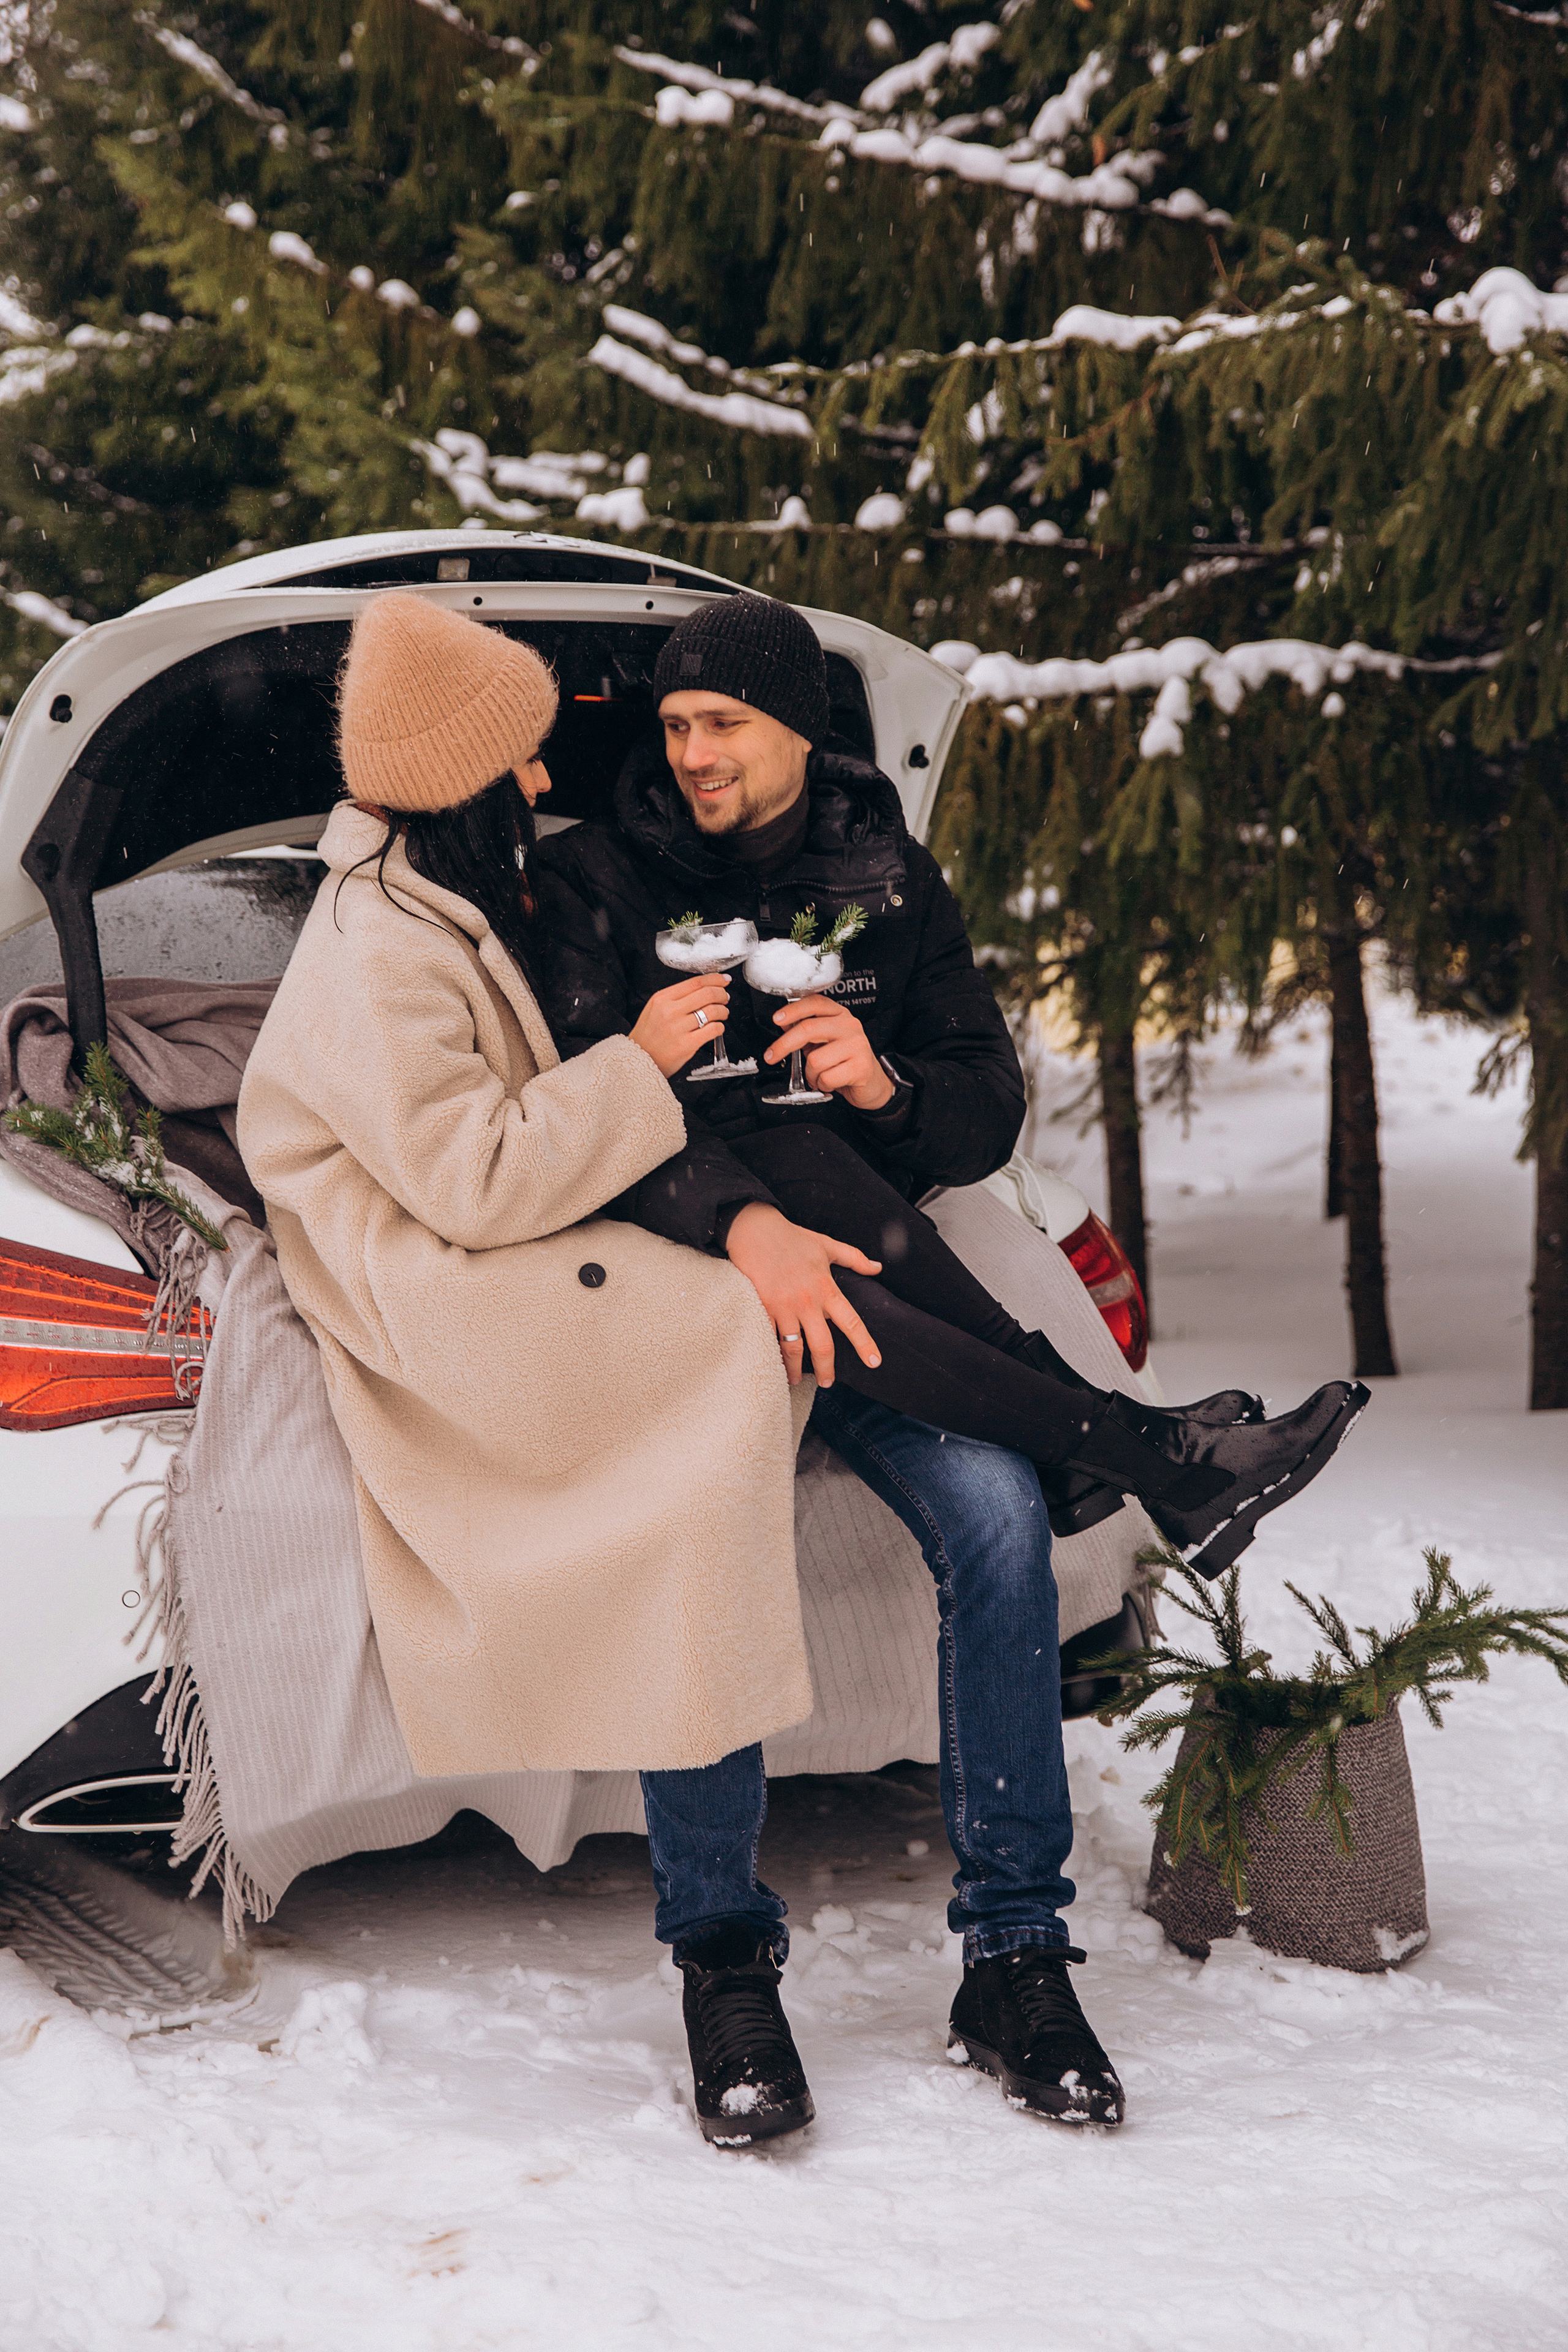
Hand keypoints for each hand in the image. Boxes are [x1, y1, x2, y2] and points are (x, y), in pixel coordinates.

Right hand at [629, 977, 730, 1076]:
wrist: (637, 1060)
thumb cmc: (648, 1036)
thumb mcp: (654, 1009)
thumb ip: (675, 998)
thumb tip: (703, 989)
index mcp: (662, 999)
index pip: (695, 982)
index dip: (714, 979)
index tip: (723, 980)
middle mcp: (670, 1011)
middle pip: (707, 994)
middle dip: (721, 994)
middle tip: (724, 997)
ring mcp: (678, 1028)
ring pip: (713, 1011)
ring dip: (723, 1011)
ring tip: (722, 1013)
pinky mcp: (686, 1045)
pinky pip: (713, 1030)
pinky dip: (720, 1027)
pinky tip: (717, 1028)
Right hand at [724, 1202, 882, 1387]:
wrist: (755, 1230)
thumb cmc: (792, 1237)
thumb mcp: (827, 1245)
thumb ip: (854, 1258)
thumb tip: (878, 1267)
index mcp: (826, 1288)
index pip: (851, 1322)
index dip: (864, 1344)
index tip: (874, 1362)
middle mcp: (807, 1302)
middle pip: (822, 1345)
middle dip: (826, 1369)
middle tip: (827, 1382)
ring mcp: (783, 1307)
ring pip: (793, 1349)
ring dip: (794, 1370)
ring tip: (795, 1381)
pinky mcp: (761, 1308)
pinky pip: (769, 1338)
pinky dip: (771, 1354)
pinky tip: (773, 1365)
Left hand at [765, 995, 893, 1109]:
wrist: (872, 1084)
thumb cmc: (846, 1062)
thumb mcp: (824, 1042)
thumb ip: (807, 1032)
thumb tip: (785, 1024)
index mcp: (840, 1015)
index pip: (815, 1003)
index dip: (793, 1010)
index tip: (777, 1019)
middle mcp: (850, 1026)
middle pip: (808, 1029)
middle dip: (784, 1045)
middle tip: (772, 1056)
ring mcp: (857, 1045)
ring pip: (815, 1059)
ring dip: (810, 1074)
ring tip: (819, 1076)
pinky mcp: (861, 1067)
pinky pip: (826, 1077)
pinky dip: (822, 1084)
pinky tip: (830, 1083)